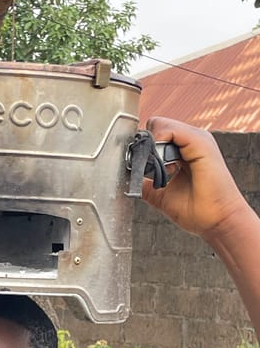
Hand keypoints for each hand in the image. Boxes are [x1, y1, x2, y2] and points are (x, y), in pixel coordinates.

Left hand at [142, 116, 245, 240]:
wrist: (217, 222)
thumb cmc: (197, 211)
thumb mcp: (161, 195)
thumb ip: (146, 183)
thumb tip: (130, 178)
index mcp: (184, 150)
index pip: (156, 134)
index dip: (143, 148)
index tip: (142, 169)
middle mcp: (191, 141)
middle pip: (155, 126)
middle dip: (145, 147)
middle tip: (152, 171)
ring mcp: (197, 139)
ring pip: (160, 125)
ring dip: (152, 148)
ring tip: (163, 172)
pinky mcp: (200, 142)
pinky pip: (170, 130)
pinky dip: (159, 145)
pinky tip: (166, 166)